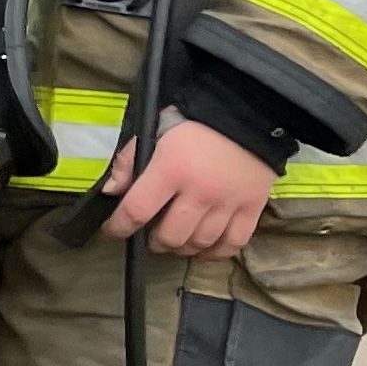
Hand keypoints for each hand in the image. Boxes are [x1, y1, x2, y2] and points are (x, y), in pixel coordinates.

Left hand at [101, 109, 275, 259]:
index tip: (112, 231)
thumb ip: (129, 160)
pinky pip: (233, 243)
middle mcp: (200, 191)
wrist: (247, 113)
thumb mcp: (153, 130)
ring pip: (200, 243)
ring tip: (174, 240)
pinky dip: (215, 252)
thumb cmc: (194, 122)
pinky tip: (203, 248)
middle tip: (149, 235)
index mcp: (171, 169)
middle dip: (153, 241)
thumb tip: (112, 191)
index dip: (119, 227)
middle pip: (170, 236)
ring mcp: (229, 202)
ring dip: (181, 248)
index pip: (137, 210)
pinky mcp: (253, 207)